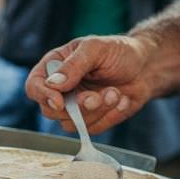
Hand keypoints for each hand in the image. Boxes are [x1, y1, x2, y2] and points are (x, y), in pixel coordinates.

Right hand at [25, 35, 157, 133]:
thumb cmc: (119, 52)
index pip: (34, 86)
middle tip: (96, 96)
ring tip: (114, 92)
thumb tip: (53, 84)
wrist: (145, 68)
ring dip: (96, 111)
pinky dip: (109, 116)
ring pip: (72, 124)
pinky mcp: (92, 121)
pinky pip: (92, 129)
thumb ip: (74, 65)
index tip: (59, 102)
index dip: (42, 96)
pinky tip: (121, 100)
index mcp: (55, 67)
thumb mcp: (96, 49)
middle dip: (77, 107)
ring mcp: (76, 108)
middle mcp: (61, 90)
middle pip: (50, 111)